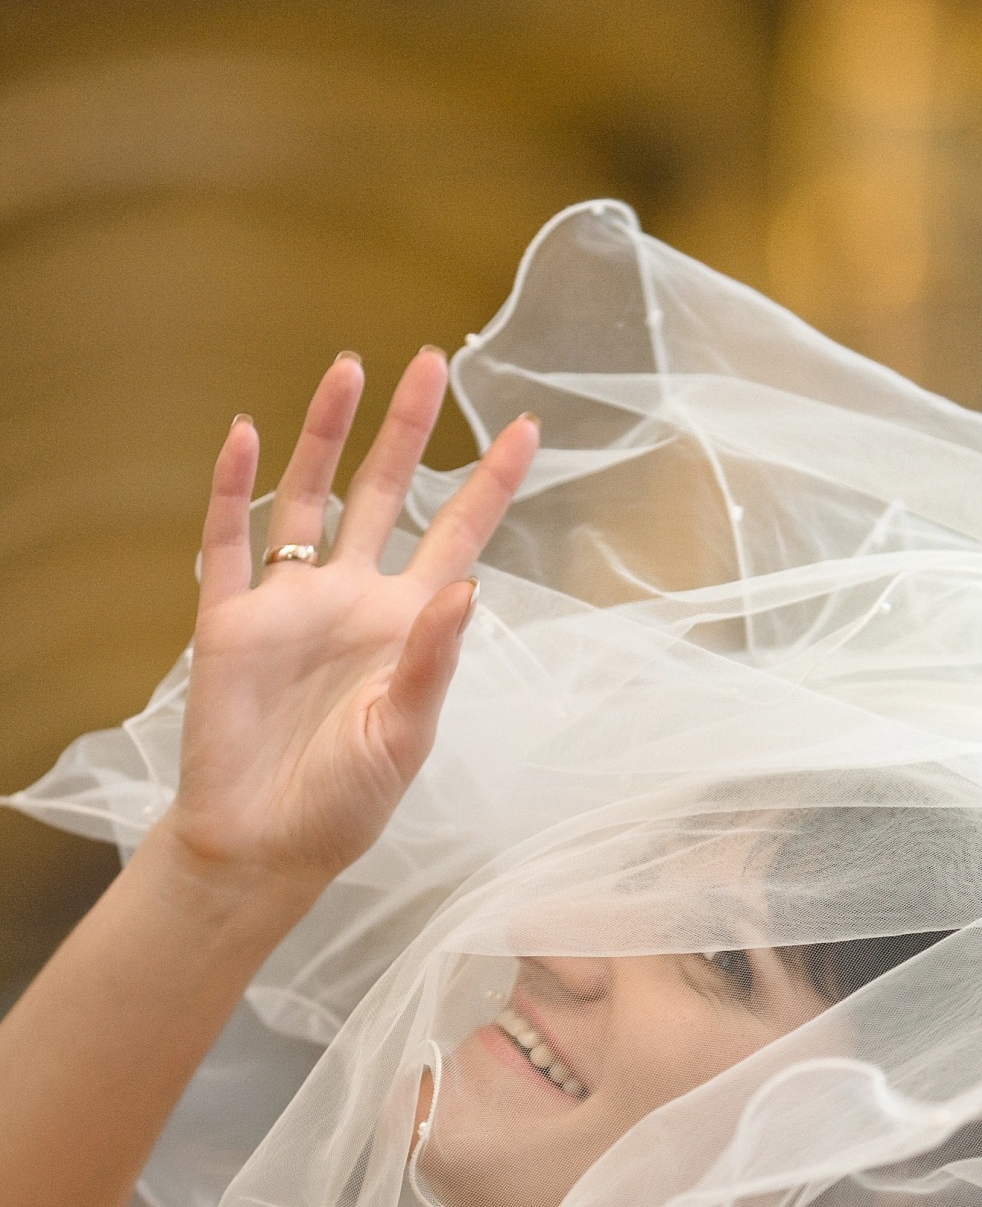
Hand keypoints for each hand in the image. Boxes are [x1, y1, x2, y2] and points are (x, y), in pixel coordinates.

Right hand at [165, 348, 536, 896]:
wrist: (265, 845)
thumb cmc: (345, 802)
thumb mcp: (405, 735)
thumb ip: (432, 660)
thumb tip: (467, 585)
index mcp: (407, 625)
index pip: (458, 535)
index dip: (492, 482)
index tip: (529, 426)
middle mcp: (351, 599)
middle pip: (385, 493)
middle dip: (409, 430)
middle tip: (432, 361)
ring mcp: (290, 603)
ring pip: (308, 497)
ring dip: (325, 433)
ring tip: (348, 368)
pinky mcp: (229, 620)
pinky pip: (228, 541)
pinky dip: (234, 488)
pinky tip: (248, 435)